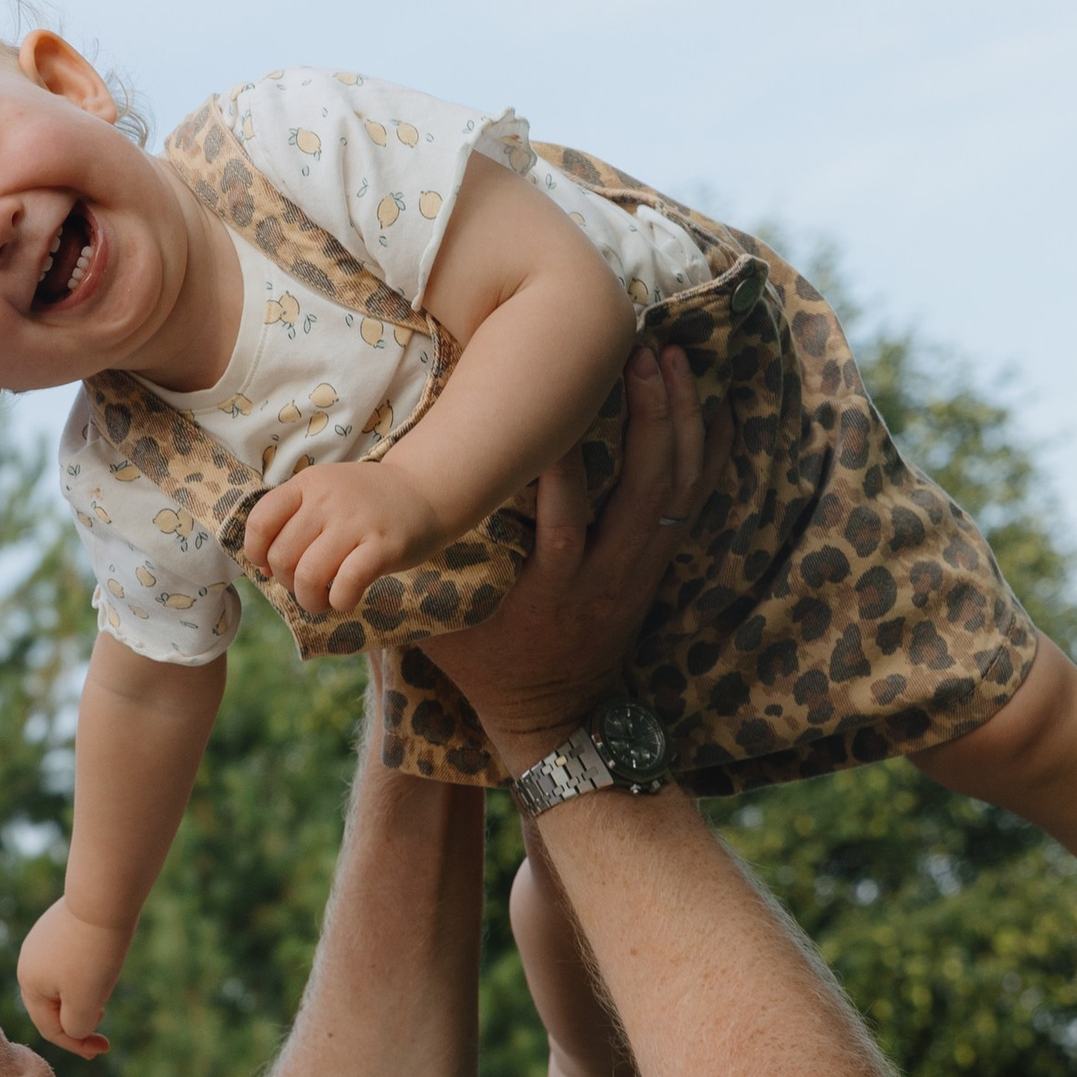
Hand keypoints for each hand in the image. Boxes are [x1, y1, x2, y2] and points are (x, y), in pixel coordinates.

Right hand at [18, 895, 130, 1057]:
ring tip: (103, 992)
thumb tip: (73, 1030)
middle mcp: (28, 962)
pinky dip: (85, 974)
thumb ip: (74, 1027)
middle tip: (102, 1024)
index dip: (78, 1044)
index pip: (50, 1029)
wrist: (103, 898)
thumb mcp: (85, 1002)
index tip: (104, 1048)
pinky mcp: (59, 927)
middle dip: (78, 1020)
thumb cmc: (94, 954)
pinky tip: (103, 967)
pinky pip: (70, 961)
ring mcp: (42, 942)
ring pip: (63, 983)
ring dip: (83, 997)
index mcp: (28, 984)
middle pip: (53, 1006)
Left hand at [244, 460, 447, 618]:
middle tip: (307, 585)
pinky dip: (339, 602)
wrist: (425, 491)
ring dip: (310, 601)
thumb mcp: (325, 494)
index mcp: (307, 485)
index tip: (270, 566)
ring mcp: (356, 522)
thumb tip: (263, 569)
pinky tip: (345, 599)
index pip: (260, 521)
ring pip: (309, 576)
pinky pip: (346, 585)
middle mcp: (328, 499)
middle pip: (282, 557)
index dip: (256, 553)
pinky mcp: (383, 546)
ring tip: (323, 600)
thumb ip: (293, 522)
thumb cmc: (367, 502)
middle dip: (287, 583)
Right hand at [427, 345, 725, 772]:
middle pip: (640, 493)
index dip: (565, 467)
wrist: (557, 722)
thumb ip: (411, 583)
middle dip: (646, 419)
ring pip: (673, 490)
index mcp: (550, 590)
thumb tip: (357, 534)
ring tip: (675, 358)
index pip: (563, 525)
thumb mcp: (444, 632)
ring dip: (679, 421)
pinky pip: (693, 504)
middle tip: (640, 354)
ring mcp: (638, 571)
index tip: (557, 409)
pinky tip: (719, 408)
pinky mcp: (657, 568)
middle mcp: (604, 576)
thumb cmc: (491, 668)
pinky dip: (709, 454)